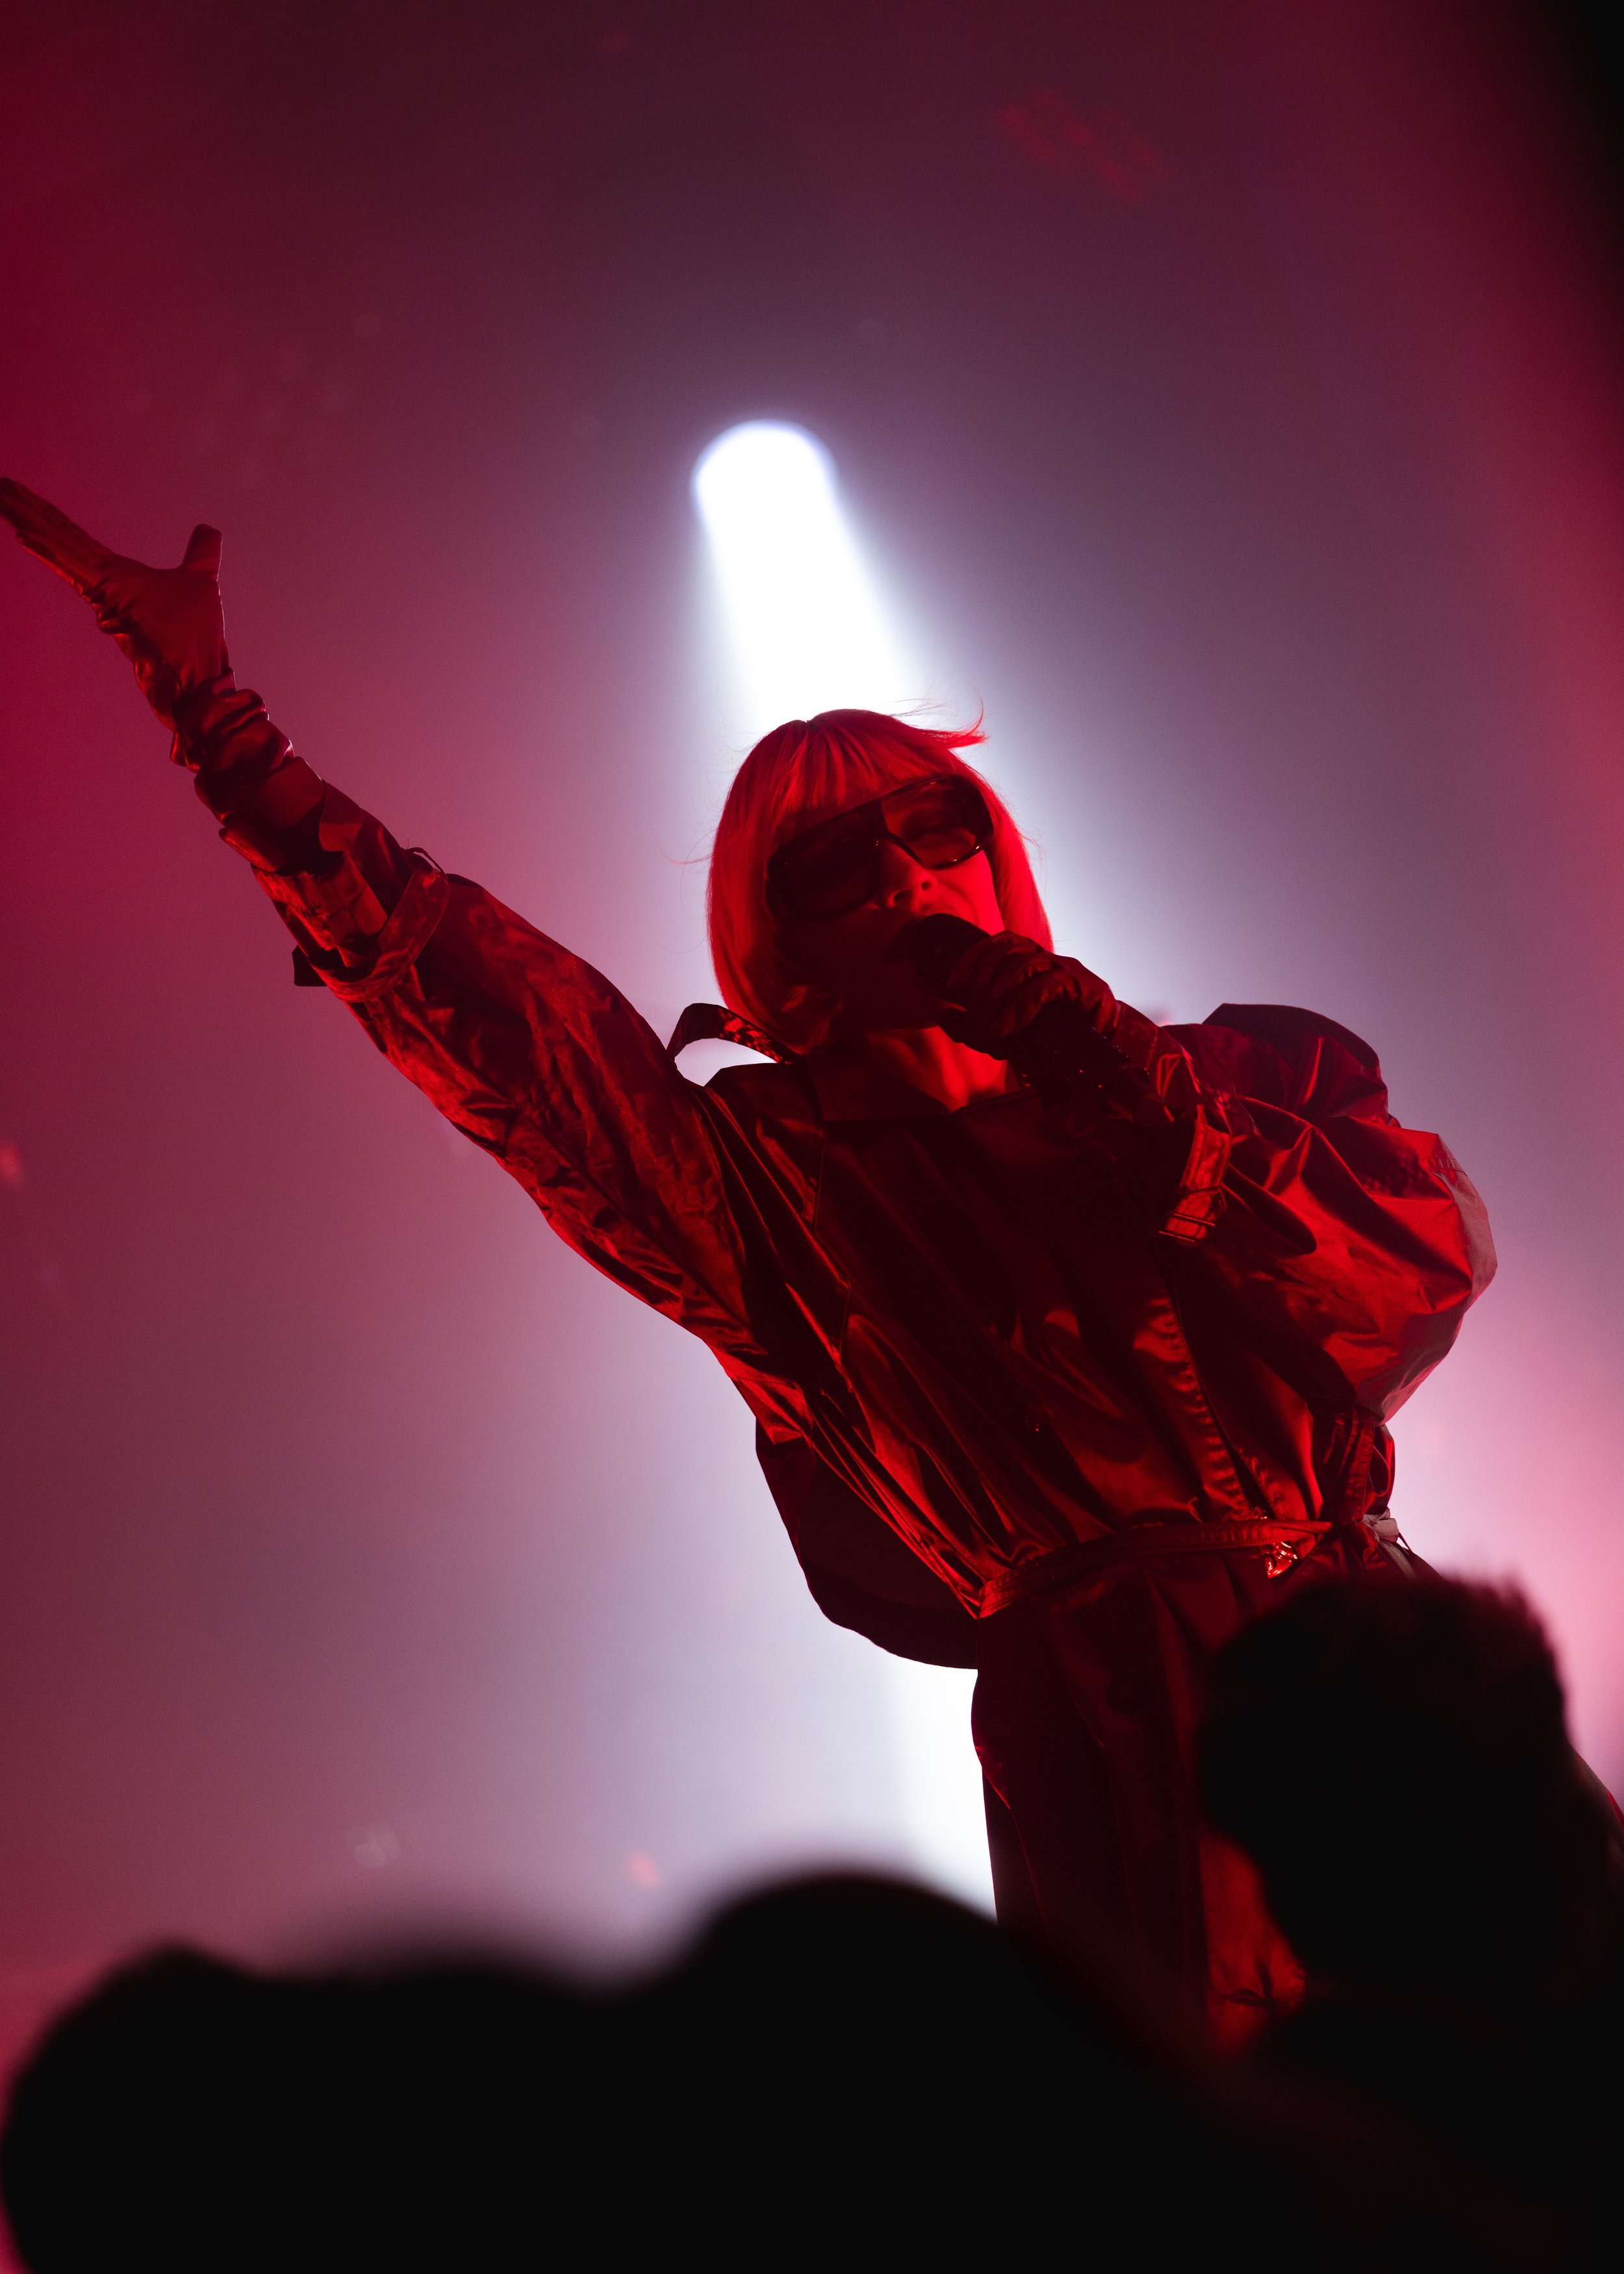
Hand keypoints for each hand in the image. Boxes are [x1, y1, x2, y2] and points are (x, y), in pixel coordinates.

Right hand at [0, 479, 227, 725]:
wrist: (195, 682)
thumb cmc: (195, 638)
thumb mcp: (201, 581)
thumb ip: (201, 554)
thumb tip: (207, 531)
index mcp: (119, 573)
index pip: (76, 538)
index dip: (48, 515)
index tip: (20, 493)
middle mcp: (104, 581)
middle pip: (61, 537)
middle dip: (29, 510)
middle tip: (1, 486)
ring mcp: (104, 593)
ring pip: (62, 548)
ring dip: (30, 522)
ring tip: (3, 497)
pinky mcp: (109, 606)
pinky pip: (75, 572)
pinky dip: (51, 552)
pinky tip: (24, 535)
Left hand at [937, 929, 1117, 1057]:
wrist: (1099, 1057)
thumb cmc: (1052, 1043)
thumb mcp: (1006, 1036)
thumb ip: (974, 1028)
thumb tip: (941, 1015)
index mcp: (1030, 963)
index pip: (998, 943)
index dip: (973, 959)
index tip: (953, 986)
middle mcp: (1048, 959)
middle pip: (1007, 950)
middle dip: (982, 982)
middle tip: (973, 1017)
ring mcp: (1068, 969)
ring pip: (1024, 963)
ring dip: (999, 996)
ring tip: (990, 1030)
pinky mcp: (1085, 986)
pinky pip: (1045, 986)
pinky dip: (1020, 1008)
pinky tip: (1008, 1030)